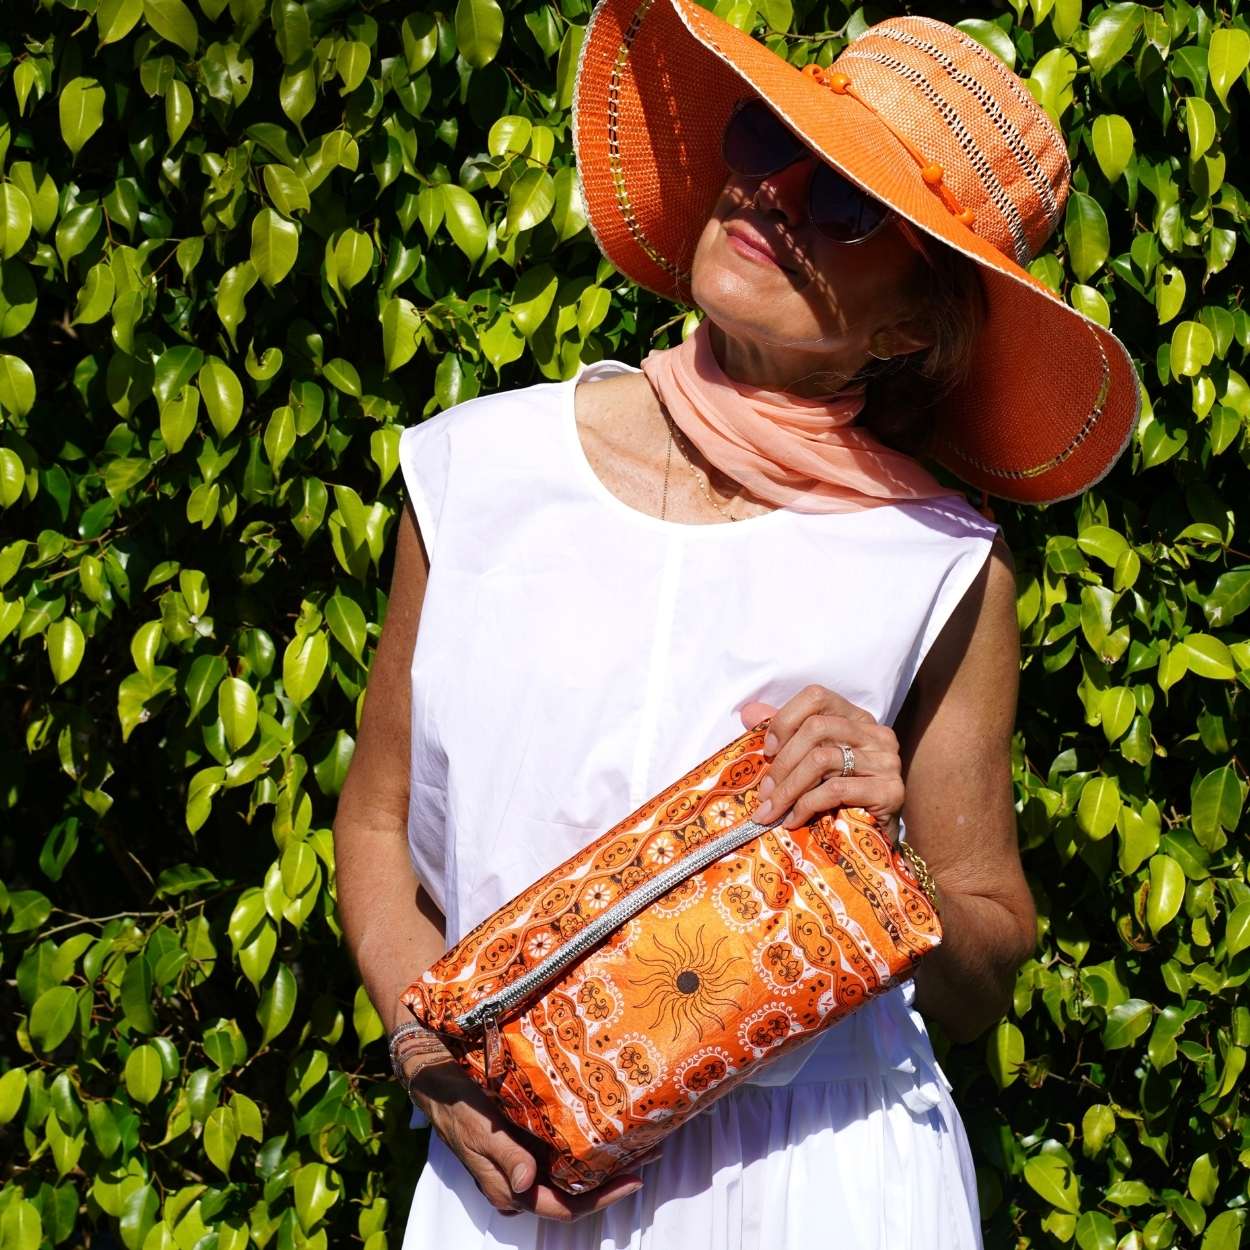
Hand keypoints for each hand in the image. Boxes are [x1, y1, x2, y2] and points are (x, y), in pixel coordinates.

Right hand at [407, 1060, 646, 1221]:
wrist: (435, 1077)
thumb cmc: (458, 1104)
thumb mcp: (480, 1130)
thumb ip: (504, 1157)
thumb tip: (526, 1183)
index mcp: (509, 1190)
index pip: (565, 1207)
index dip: (602, 1199)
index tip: (635, 1180)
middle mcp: (520, 1182)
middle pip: (575, 1192)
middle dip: (613, 1178)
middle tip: (649, 1153)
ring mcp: (523, 1163)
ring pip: (570, 1173)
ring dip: (603, 1160)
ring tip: (638, 1139)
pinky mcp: (524, 1142)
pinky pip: (561, 1152)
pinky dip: (585, 1143)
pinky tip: (605, 1125)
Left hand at [739, 684, 904, 842]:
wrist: (870, 842)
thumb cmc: (835, 799)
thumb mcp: (807, 763)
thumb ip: (784, 735)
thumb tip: (748, 712)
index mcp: (856, 718)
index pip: (817, 697)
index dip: (786, 719)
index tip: (767, 750)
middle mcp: (876, 733)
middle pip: (816, 727)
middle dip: (782, 762)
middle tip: (765, 792)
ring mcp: (887, 761)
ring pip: (822, 759)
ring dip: (789, 788)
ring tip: (772, 810)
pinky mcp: (890, 790)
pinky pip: (836, 788)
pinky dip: (807, 805)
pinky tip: (794, 820)